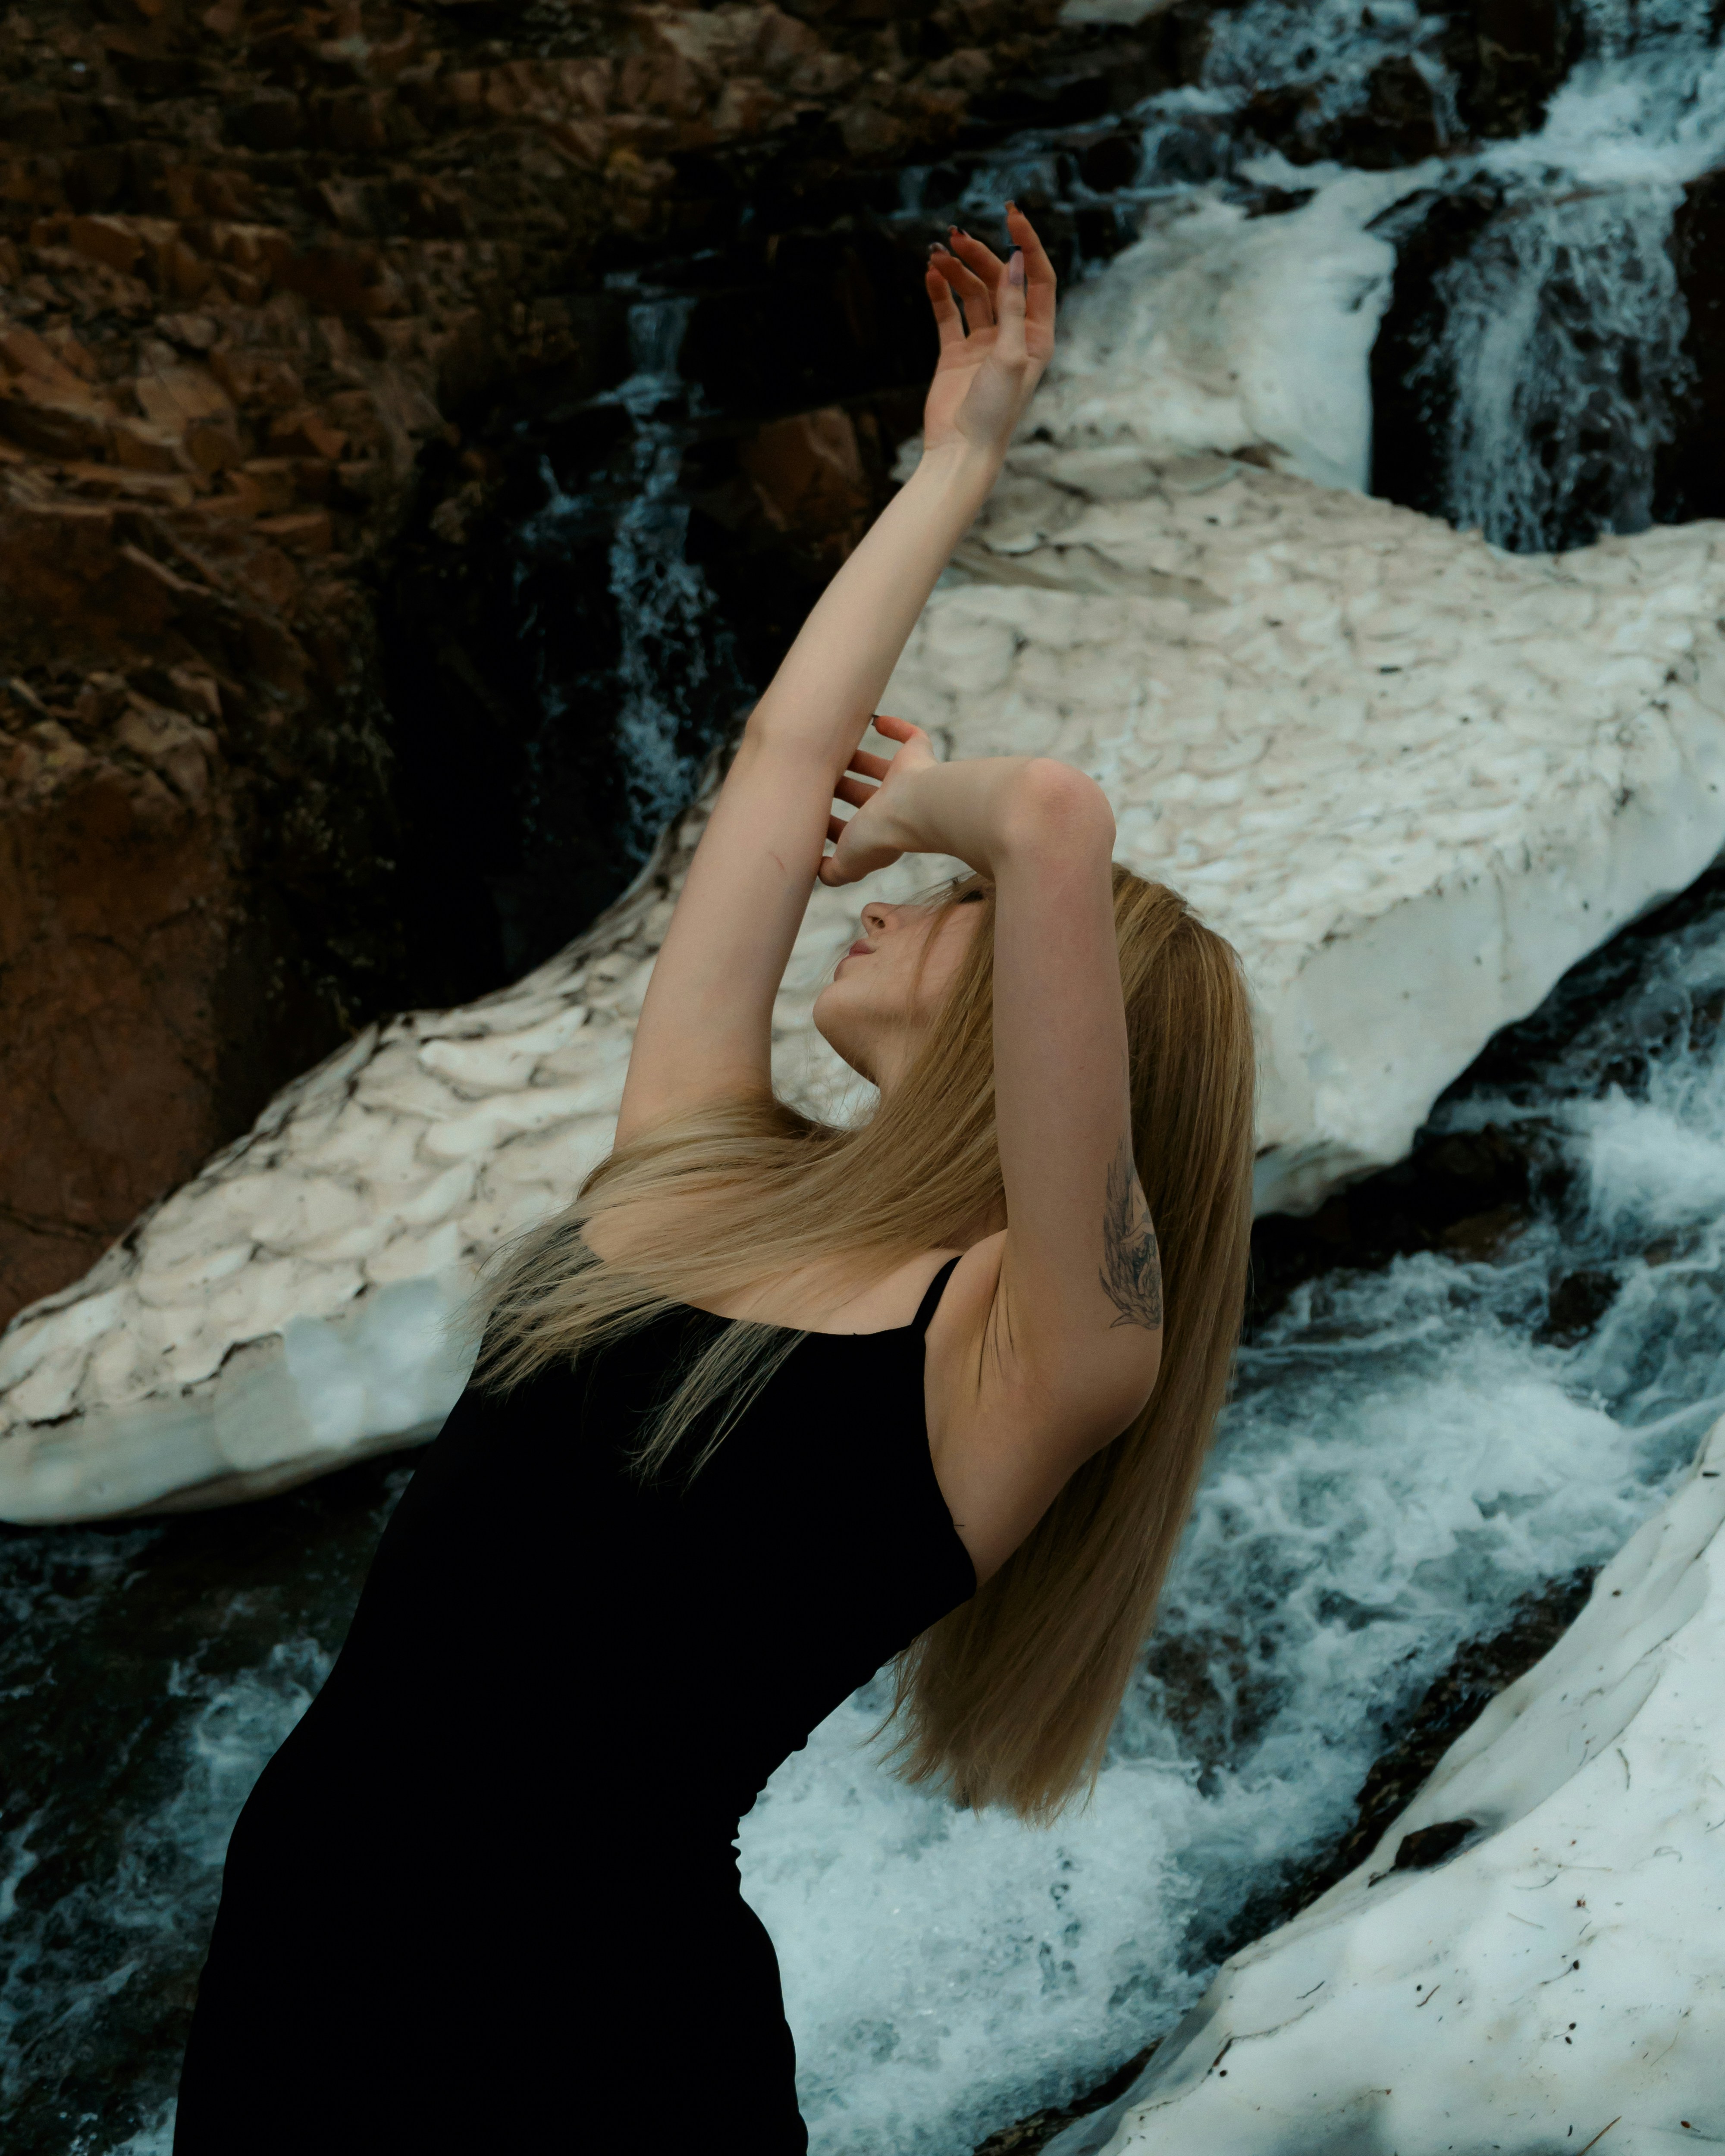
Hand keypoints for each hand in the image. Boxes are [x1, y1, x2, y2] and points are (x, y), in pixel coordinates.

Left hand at [818, 712, 936, 886]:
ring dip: (861, 759)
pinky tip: (878, 723)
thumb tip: (818, 873)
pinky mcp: (919, 754)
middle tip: (816, 775)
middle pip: (865, 794)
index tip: (812, 815)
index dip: (833, 824)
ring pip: (883, 767)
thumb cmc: (880, 835)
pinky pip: (911, 736)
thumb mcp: (847, 863)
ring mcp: (909, 780)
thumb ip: (833, 874)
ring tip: (835, 749)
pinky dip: (897, 728)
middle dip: (843, 786)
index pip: (853, 827)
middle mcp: (895, 806)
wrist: (913, 808)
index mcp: (880, 831)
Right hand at [921, 203, 1057, 464]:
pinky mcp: (955, 353)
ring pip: (972, 294)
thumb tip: (1015, 262)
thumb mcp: (1011, 355)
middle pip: (1000, 281)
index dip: (1027, 245)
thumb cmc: (995, 411)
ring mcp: (983, 344)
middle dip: (981, 255)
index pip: (1037, 279)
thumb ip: (1014, 308)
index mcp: (1038, 336)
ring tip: (937, 254)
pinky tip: (930, 274)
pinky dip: (940, 293)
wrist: (962, 450)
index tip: (1011, 216)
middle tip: (956, 237)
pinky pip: (948, 314)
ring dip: (956, 271)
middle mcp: (1014, 336)